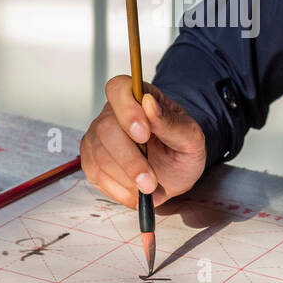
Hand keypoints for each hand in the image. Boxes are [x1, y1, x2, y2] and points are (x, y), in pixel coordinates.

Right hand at [80, 75, 207, 209]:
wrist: (175, 171)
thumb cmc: (181, 149)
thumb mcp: (190, 137)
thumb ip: (171, 122)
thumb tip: (149, 103)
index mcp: (137, 97)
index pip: (118, 89)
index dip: (127, 110)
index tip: (144, 134)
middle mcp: (112, 114)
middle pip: (106, 129)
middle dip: (130, 160)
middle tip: (150, 181)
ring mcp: (98, 138)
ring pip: (100, 157)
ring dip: (127, 179)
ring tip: (151, 189)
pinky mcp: (92, 162)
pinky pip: (97, 176)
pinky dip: (120, 191)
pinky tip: (136, 193)